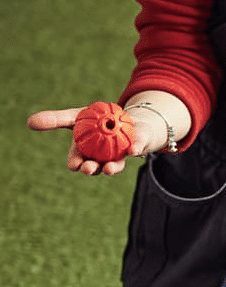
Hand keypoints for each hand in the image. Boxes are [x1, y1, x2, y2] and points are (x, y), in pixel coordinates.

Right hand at [27, 105, 163, 176]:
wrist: (123, 117)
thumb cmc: (95, 119)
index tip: (74, 165)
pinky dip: (134, 150)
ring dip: (111, 169)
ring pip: (114, 165)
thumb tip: (29, 123)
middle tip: (88, 169)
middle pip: (95, 166)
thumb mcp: (74, 116)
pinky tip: (132, 150)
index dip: (76, 163)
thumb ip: (54, 120)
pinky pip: (135, 150)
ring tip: (107, 170)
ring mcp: (119, 156)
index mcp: (86, 152)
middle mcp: (101, 158)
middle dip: (91, 169)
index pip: (78, 160)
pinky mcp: (135, 149)